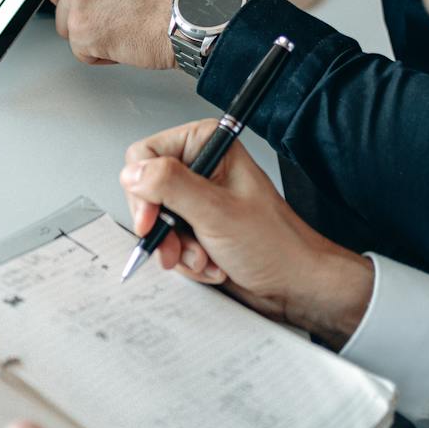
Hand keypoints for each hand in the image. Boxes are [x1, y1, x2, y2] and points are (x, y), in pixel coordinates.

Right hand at [120, 121, 373, 349]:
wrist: (295, 284)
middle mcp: (202, 166)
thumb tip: (133, 172)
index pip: (144, 155)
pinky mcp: (199, 226)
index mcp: (207, 144)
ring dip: (179, 250)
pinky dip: (188, 260)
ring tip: (206, 259)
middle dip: (164, 229)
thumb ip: (170, 186)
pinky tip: (213, 264)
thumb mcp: (216, 212)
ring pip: (157, 222)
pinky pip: (171, 242)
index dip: (142, 190)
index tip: (151, 221)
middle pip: (146, 192)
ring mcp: (199, 198)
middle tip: (179, 247)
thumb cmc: (274, 244)